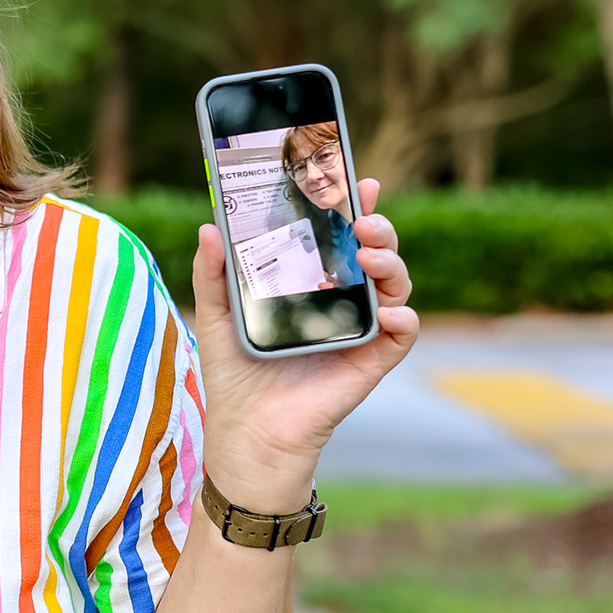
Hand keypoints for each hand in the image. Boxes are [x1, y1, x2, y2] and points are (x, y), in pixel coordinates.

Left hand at [193, 178, 417, 511]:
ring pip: (395, 285)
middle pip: (373, 252)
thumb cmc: (235, 376)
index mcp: (309, 283)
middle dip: (377, 226)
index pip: (338, 236)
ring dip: (391, 263)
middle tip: (361, 219)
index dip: (351, 205)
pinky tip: (390, 313)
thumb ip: (213, 274)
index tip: (354, 178)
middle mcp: (341, 301)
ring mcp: (361, 330)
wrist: (247, 435)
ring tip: (369, 255)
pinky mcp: (371, 362)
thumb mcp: (216, 318)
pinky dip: (404, 320)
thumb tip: (208, 227)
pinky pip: (402, 335)